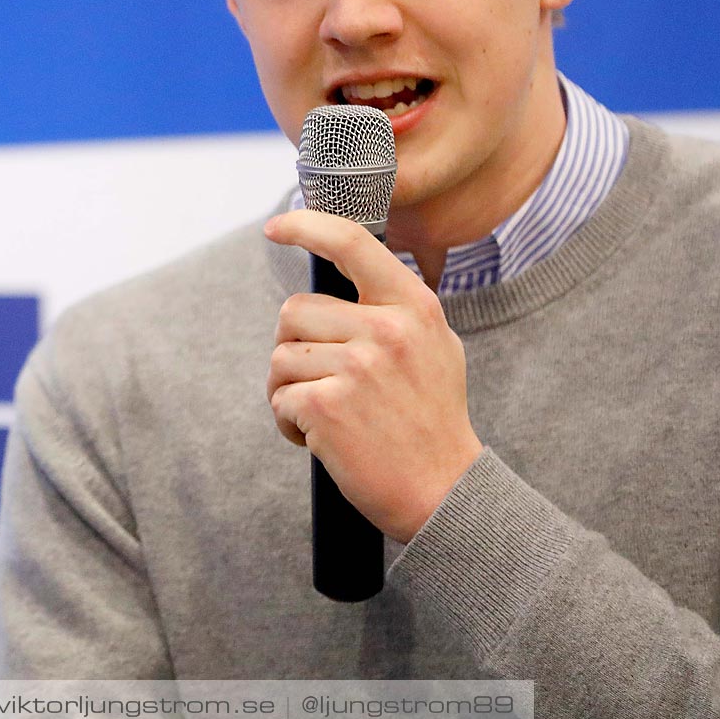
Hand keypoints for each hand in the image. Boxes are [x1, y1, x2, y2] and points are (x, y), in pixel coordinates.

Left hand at [263, 210, 483, 542]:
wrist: (443, 492)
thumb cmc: (430, 420)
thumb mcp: (435, 347)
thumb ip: (395, 308)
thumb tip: (345, 265)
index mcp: (414, 307)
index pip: (352, 243)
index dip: (307, 226)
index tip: (276, 227)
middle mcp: (387, 330)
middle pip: (294, 311)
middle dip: (296, 348)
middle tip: (325, 384)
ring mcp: (357, 368)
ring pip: (281, 356)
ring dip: (290, 389)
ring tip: (328, 415)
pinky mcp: (327, 405)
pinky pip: (279, 398)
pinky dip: (288, 422)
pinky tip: (320, 438)